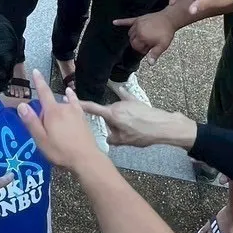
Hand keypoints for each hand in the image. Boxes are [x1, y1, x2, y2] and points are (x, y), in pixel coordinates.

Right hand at [16, 69, 107, 171]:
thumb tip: (21, 105)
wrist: (86, 159)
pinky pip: (74, 103)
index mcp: (52, 112)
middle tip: (45, 134)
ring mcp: (75, 111)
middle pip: (50, 105)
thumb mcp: (41, 139)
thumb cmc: (60, 151)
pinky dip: (70, 98)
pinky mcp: (83, 117)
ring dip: (55, 114)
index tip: (36, 71)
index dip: (39, 81)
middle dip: (44, 115)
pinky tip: (69, 94)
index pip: (44, 92)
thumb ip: (31, 122)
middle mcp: (64, 107)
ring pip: (61, 107)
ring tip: (56, 131)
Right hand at [80, 83, 197, 150]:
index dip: (80, 104)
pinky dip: (122, 96)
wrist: (162, 126)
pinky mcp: (136, 101)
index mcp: (112, 114)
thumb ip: (111, 139)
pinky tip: (121, 90)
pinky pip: (125, 98)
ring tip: (130, 128)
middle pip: (106, 113)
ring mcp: (127, 101)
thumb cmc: (142, 134)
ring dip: (118, 117)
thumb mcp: (124, 141)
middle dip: (107, 122)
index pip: (92, 108)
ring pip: (116, 109)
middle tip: (117, 134)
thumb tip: (107, 137)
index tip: (69, 98)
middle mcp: (117, 105)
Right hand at [114, 10, 176, 63]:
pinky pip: (127, 21)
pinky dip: (121, 22)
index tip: (149, 48)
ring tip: (143, 38)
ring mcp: (137, 24)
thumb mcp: (162, 45)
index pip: (136, 47)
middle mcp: (138, 30)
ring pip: (130, 33)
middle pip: (132, 41)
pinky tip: (114, 22)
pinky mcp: (138, 19)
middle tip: (148, 44)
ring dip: (134, 37)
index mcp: (143, 37)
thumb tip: (150, 64)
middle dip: (139, 44)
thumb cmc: (166, 32)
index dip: (142, 50)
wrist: (169, 19)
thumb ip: (155, 54)